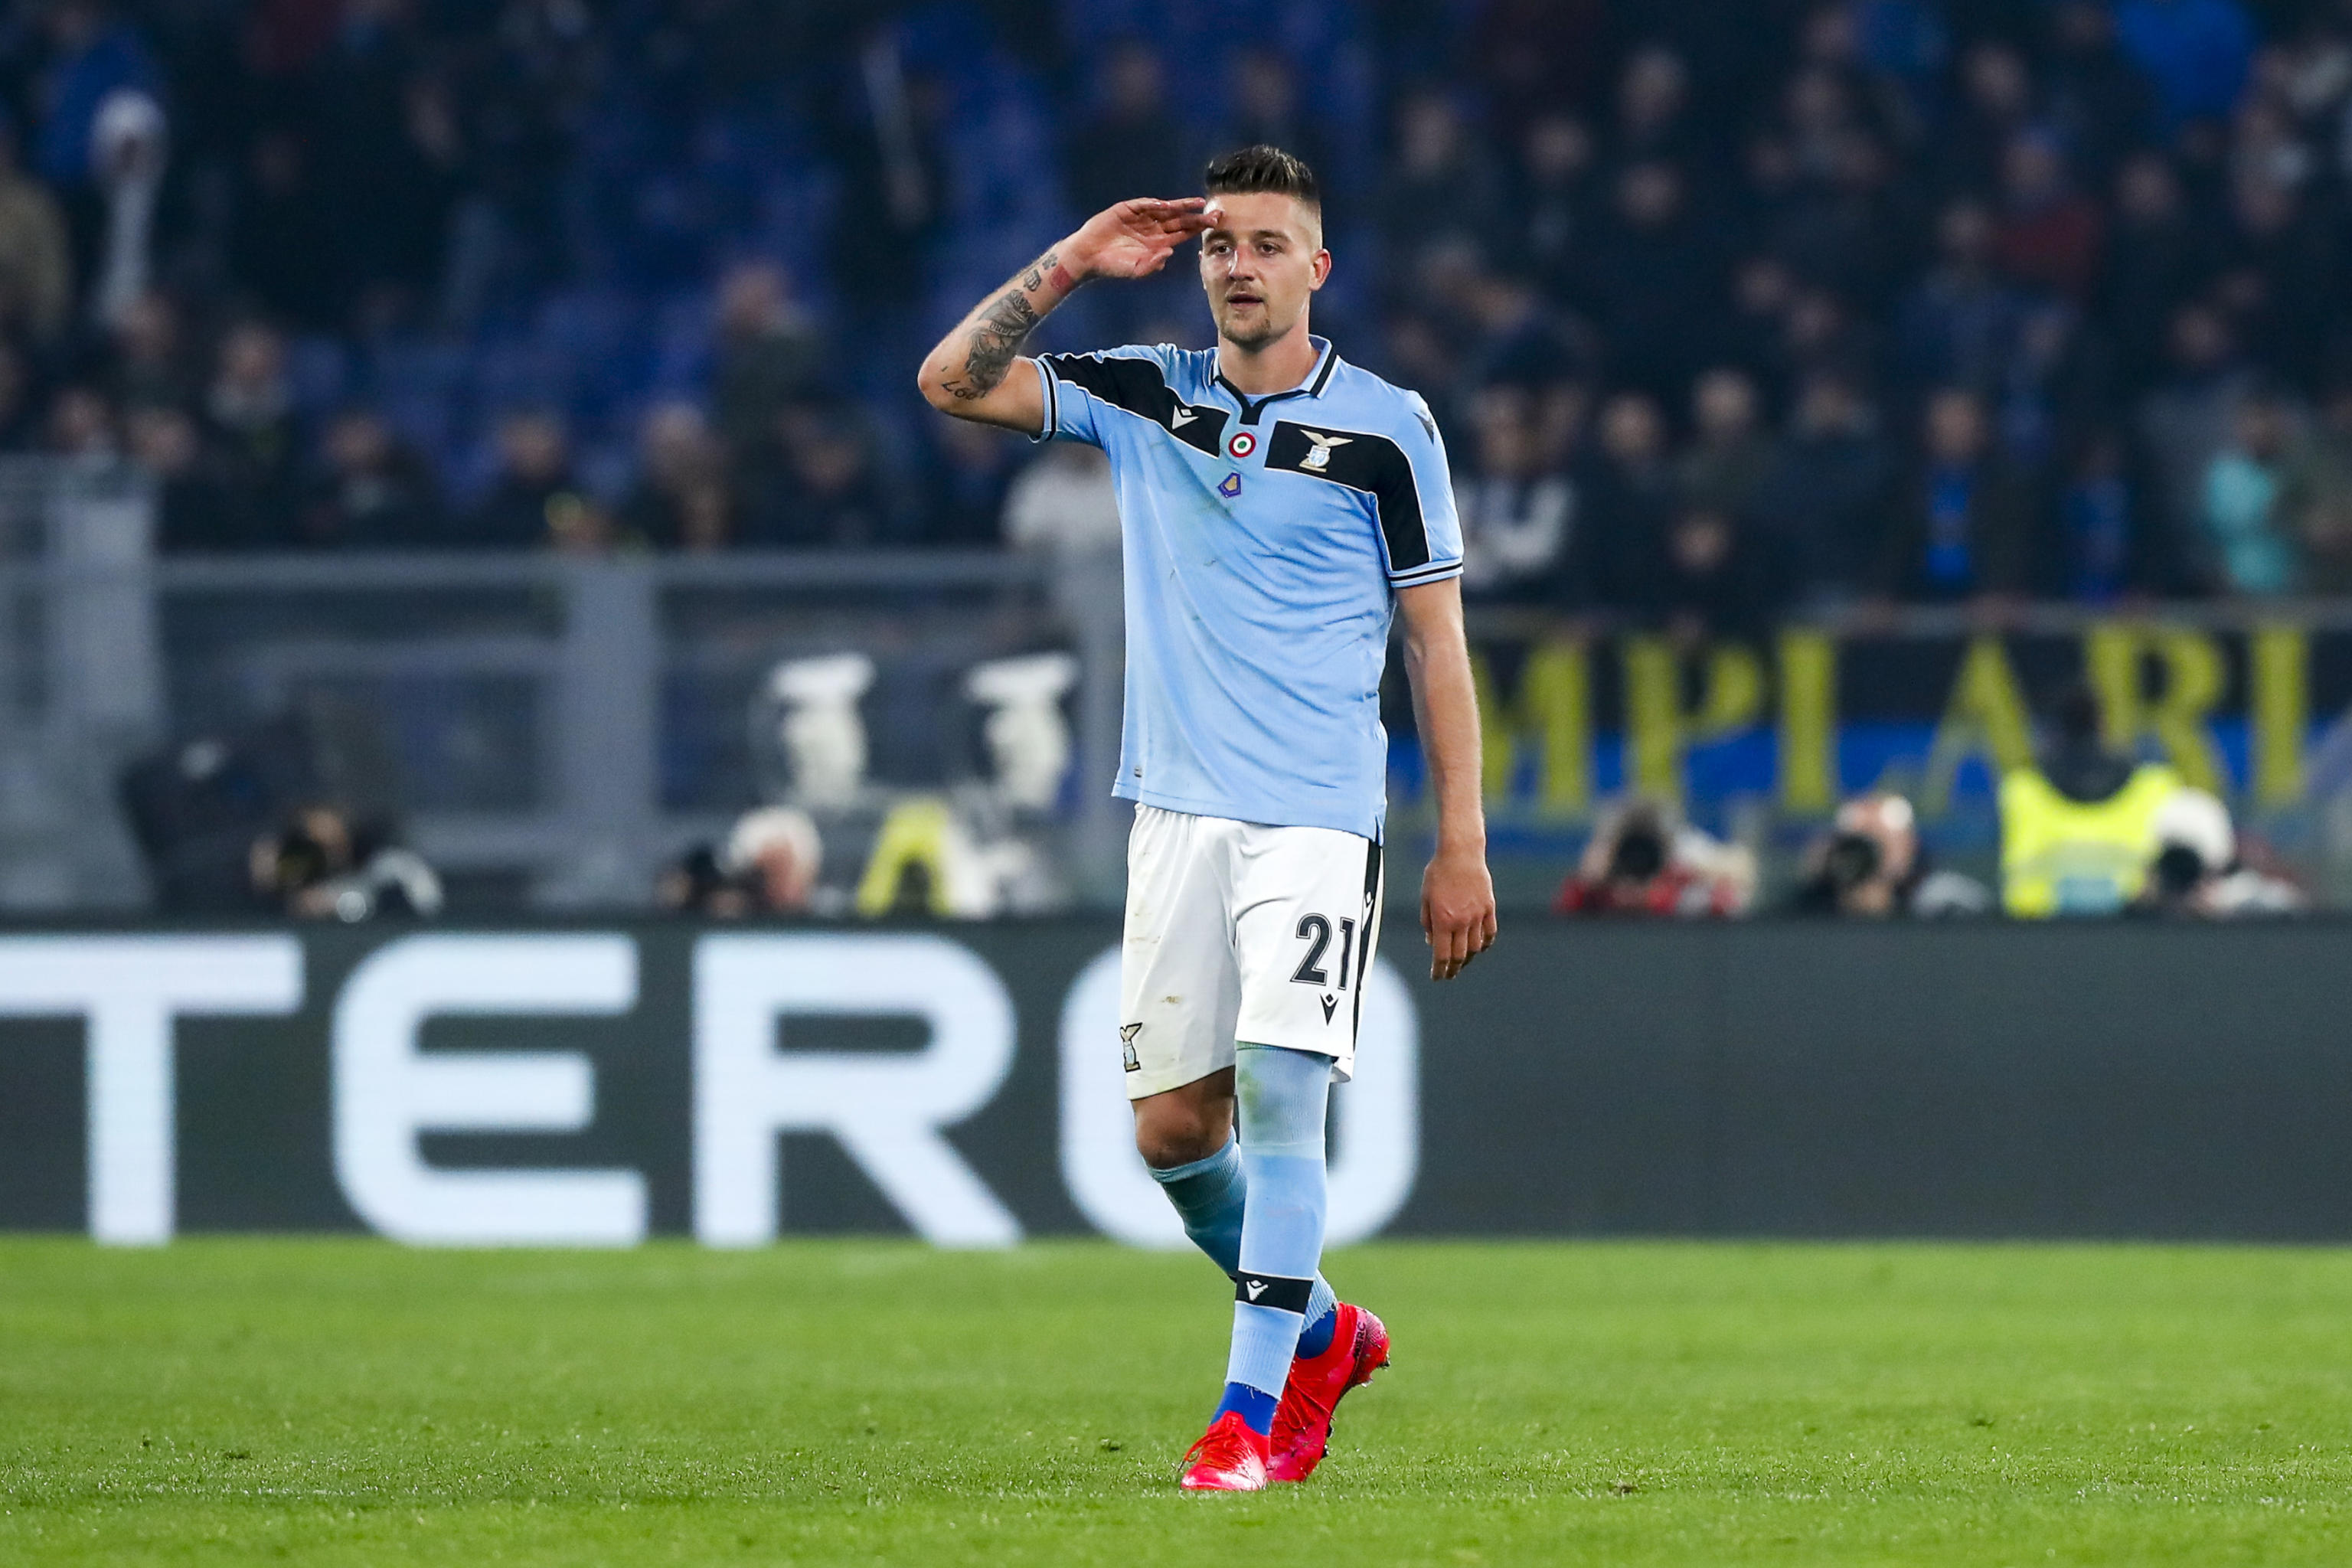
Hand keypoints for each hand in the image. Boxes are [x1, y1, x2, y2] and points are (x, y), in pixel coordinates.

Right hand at [1066, 198, 1212, 281]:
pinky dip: (1151, 204)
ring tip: (1197, 203)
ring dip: (1180, 206)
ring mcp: (1140, 218)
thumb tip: (1170, 253)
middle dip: (1196, 216)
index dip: (1198, 228)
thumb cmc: (1112, 266)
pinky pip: (1141, 205)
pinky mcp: (1126, 210)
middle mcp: (1152, 229)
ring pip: (1164, 210)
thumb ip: (1152, 264)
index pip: (1182, 233)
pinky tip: (1164, 205)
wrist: (1088, 257)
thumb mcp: (1135, 270)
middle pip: (1179, 220)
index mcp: (1157, 243)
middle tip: (1215, 212)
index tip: (1214, 224)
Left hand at [1421, 843, 1497, 981]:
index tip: (1437, 977)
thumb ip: (1427, 922)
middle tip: (1448, 974)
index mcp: (1443, 920)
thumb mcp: (1425, 898)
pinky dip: (1485, 944)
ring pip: (1476, 947)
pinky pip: (1490, 932)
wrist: (1461, 853)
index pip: (1442, 955)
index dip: (1439, 970)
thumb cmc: (1438, 873)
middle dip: (1453, 969)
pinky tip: (1480, 947)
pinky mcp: (1489, 907)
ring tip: (1462, 962)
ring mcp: (1478, 915)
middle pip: (1460, 955)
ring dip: (1468, 958)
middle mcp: (1462, 921)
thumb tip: (1432, 942)